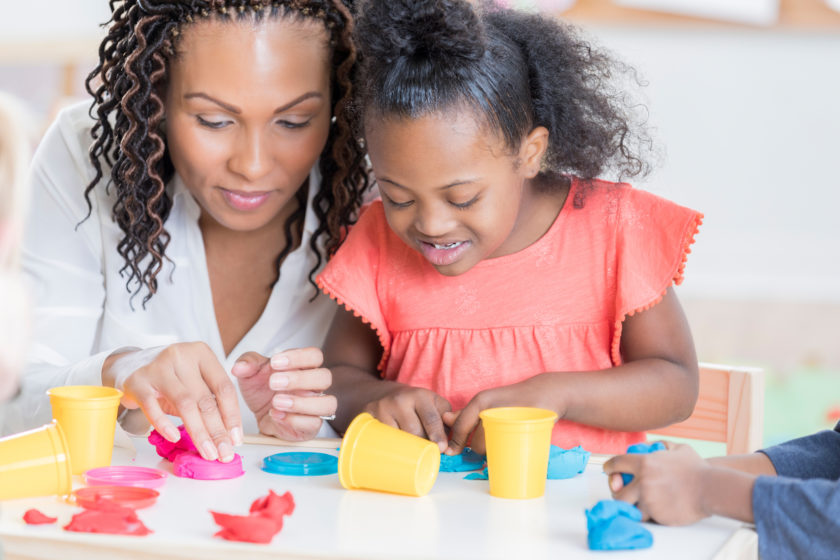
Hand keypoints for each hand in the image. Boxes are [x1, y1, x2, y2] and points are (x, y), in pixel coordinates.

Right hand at [104, 342, 240, 462]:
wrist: (131, 366)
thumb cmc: (170, 379)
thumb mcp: (194, 383)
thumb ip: (211, 403)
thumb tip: (229, 437)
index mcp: (202, 354)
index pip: (224, 387)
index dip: (233, 416)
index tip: (236, 439)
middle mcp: (182, 356)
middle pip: (205, 399)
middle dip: (218, 431)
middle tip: (224, 453)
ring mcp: (158, 368)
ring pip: (185, 404)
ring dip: (199, 433)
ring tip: (208, 452)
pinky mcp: (137, 382)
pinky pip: (152, 407)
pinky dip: (165, 425)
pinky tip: (175, 438)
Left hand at [232, 347, 335, 441]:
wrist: (261, 415)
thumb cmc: (263, 390)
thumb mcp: (251, 373)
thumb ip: (247, 364)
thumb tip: (240, 367)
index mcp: (304, 367)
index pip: (314, 356)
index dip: (298, 357)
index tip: (275, 362)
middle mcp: (314, 386)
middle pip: (324, 377)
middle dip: (299, 379)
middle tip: (274, 383)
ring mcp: (315, 407)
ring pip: (327, 403)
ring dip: (301, 403)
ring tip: (277, 402)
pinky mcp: (310, 426)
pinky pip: (314, 424)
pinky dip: (294, 420)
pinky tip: (276, 414)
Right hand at [364, 385, 451, 451]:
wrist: (387, 395)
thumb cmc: (418, 406)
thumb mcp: (435, 405)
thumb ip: (448, 420)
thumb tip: (452, 444)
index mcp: (420, 396)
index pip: (431, 418)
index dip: (437, 435)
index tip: (441, 449)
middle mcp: (400, 400)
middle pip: (413, 432)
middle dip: (422, 446)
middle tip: (425, 454)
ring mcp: (382, 408)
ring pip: (396, 438)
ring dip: (405, 449)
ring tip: (409, 453)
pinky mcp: (367, 416)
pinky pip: (379, 439)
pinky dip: (387, 448)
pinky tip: (391, 452)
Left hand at [443, 374, 561, 454]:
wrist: (544, 392)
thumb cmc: (511, 400)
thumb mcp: (487, 403)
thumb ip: (466, 413)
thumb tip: (445, 419)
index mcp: (481, 401)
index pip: (461, 426)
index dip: (455, 443)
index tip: (451, 452)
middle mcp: (492, 408)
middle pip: (477, 443)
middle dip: (481, 449)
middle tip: (492, 443)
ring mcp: (507, 418)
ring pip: (493, 449)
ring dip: (495, 452)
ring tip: (504, 442)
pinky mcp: (523, 427)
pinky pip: (507, 450)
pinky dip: (507, 453)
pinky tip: (511, 447)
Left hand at [603, 442, 711, 524]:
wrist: (711, 488)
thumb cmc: (697, 468)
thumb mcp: (679, 448)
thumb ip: (661, 445)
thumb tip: (648, 446)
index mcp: (645, 462)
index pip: (616, 464)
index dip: (610, 468)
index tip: (609, 471)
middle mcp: (643, 481)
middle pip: (616, 491)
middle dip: (616, 492)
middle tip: (620, 492)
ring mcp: (649, 499)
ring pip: (628, 507)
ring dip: (630, 506)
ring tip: (634, 503)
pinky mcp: (657, 514)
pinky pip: (643, 517)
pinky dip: (644, 515)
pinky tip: (648, 510)